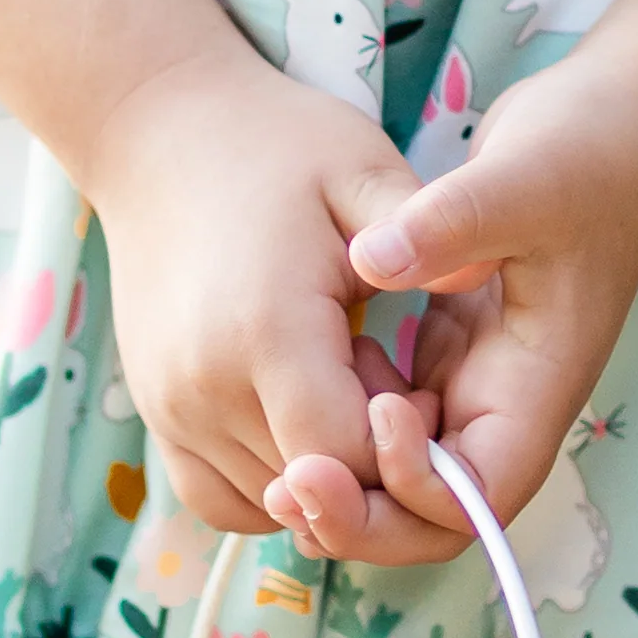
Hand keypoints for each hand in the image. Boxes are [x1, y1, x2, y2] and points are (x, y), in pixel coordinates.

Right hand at [82, 42, 430, 556]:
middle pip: (313, 493)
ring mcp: (170, 408)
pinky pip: (220, 499)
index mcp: (267, 333)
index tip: (423, 386)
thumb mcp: (364, 169)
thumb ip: (429, 233)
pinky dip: (271, 486)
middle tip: (391, 377)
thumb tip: (483, 276)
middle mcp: (206, 389)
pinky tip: (301, 419)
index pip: (349, 458)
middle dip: (371, 462)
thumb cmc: (274, 145)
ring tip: (344, 386)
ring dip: (324, 473)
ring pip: (270, 505)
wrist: (156, 132)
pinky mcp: (155, 413)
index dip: (404, 445)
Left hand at [338, 42, 637, 553]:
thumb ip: (450, 223)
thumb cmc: (590, 147)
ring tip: (288, 419)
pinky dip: (352, 407)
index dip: (413, 488)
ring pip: (405, 468)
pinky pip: (396, 410)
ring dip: (347, 468)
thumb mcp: (523, 177)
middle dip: (359, 513)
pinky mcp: (454, 344)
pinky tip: (328, 347)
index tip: (370, 412)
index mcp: (537, 386)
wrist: (624, 115)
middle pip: (431, 510)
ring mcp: (479, 376)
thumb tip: (371, 261)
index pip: (475, 497)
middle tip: (286, 480)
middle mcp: (507, 400)